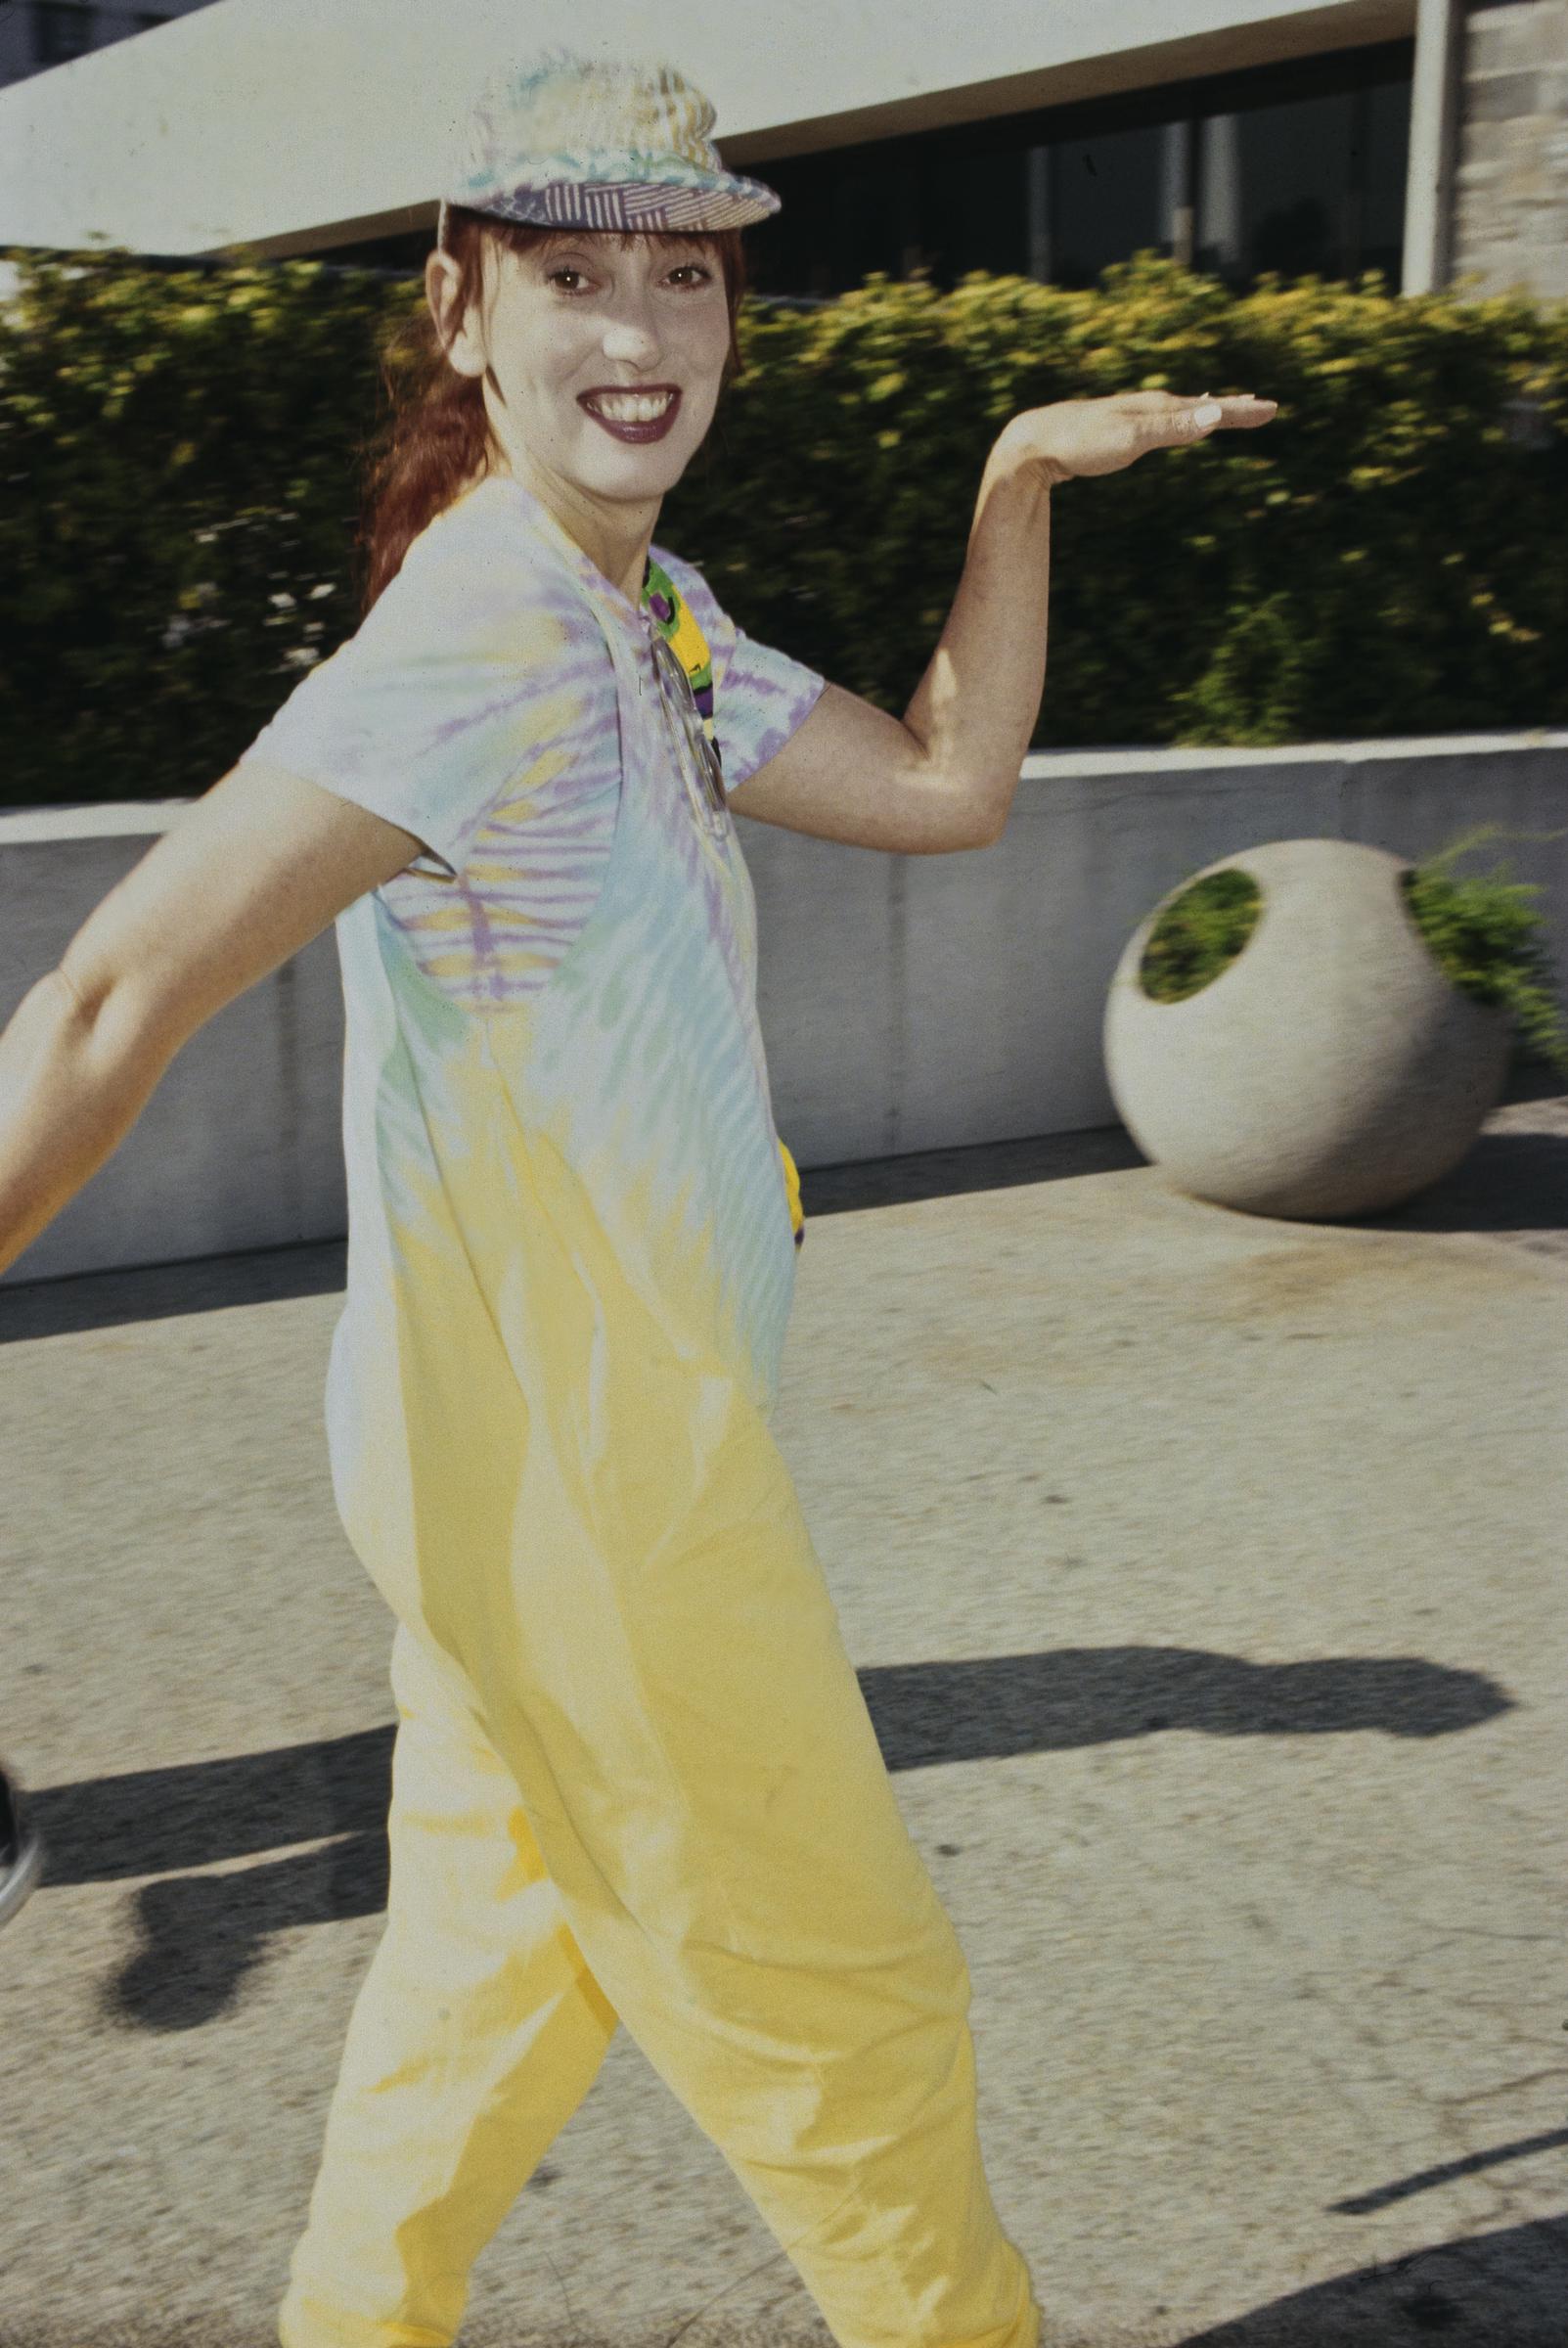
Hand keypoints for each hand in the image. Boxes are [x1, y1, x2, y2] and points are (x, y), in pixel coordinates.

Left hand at [994, 389, 1278, 485]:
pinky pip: (1160, 420)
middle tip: (1264, 408)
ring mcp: (1132, 416)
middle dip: (1234, 408)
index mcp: (1158, 407)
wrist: (1035, 442)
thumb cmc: (1081, 443)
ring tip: (1227, 406)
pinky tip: (1174, 420)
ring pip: (1182, 410)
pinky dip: (1179, 417)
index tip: (1273, 410)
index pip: (1211, 409)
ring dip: (1209, 409)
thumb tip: (1215, 412)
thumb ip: (1173, 428)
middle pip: (1202, 405)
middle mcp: (1149, 406)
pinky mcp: (1117, 429)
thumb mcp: (1131, 439)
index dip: (1241, 411)